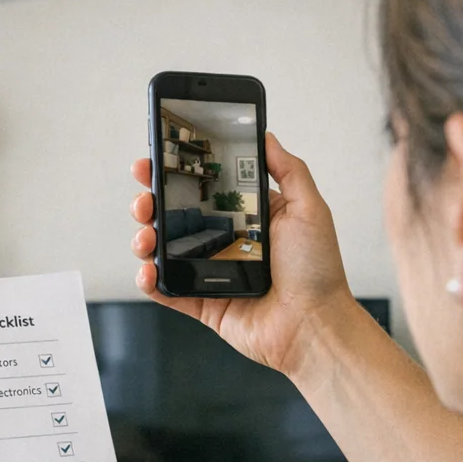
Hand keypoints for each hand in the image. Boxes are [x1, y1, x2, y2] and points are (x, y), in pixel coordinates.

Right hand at [131, 132, 356, 377]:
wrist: (314, 325)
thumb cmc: (317, 270)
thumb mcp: (310, 209)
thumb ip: (288, 170)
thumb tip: (267, 136)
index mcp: (247, 216)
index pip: (204, 188)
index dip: (177, 173)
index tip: (156, 159)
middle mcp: (225, 241)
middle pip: (175, 216)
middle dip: (151, 202)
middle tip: (144, 198)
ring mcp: (210, 272)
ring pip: (164, 250)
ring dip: (145, 238)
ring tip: (145, 236)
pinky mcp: (202, 302)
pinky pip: (167, 290)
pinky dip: (149, 281)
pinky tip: (148, 270)